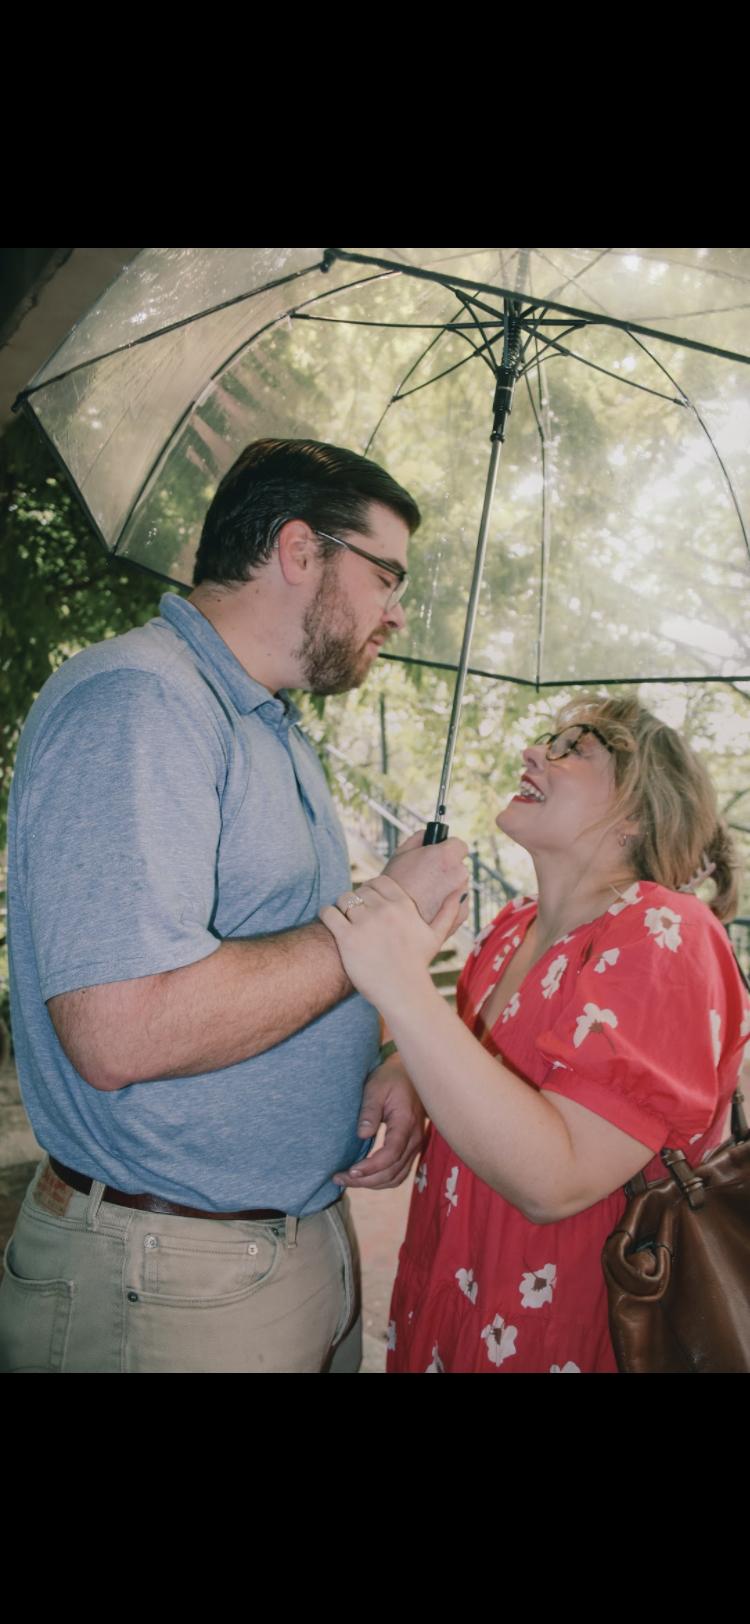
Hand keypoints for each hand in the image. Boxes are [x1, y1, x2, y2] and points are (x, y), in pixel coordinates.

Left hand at [321, 874, 466, 1008]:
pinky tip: (331, 923)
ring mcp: (364, 923)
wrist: (403, 992)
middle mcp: (384, 910)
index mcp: (403, 905)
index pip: (379, 881)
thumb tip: (461, 890)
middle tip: (357, 915)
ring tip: (344, 920)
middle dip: (358, 900)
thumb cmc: (418, 964)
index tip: (370, 903)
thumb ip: (448, 911)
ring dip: (342, 907)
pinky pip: (329, 913)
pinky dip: (327, 914)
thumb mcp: (436, 936)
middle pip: (360, 890)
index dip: (372, 889)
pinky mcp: (347, 938)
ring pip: (344, 899)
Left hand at [333, 1059, 425, 1189]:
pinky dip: (381, 1180)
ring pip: (396, 1177)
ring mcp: (414, 1146)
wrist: (409, 1076)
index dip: (371, 1167)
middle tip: (340, 1178)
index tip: (350, 1171)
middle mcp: (414, 1139)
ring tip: (348, 1180)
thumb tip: (362, 1135)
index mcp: (405, 1122)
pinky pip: (399, 1173)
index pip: (391, 1153)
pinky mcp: (410, 1149)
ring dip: (372, 1183)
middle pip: (392, 1171)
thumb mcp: (375, 1088)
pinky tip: (364, 1178)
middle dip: (365, 1180)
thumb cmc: (390, 1079)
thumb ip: (369, 1111)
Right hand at [382, 828, 468, 923]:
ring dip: (448, 888)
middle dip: (446, 870)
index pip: (459, 845)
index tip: (439, 855)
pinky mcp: (461, 914)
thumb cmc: (393, 885)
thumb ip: (420, 838)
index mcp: (446, 856)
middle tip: (426, 878)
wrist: (392, 920)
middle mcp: (459, 874)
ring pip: (459, 886)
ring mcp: (462, 896)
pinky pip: (459, 904)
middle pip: (459, 866)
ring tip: (425, 895)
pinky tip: (430, 907)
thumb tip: (429, 833)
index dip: (447, 849)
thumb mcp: (401, 853)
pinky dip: (449, 906)